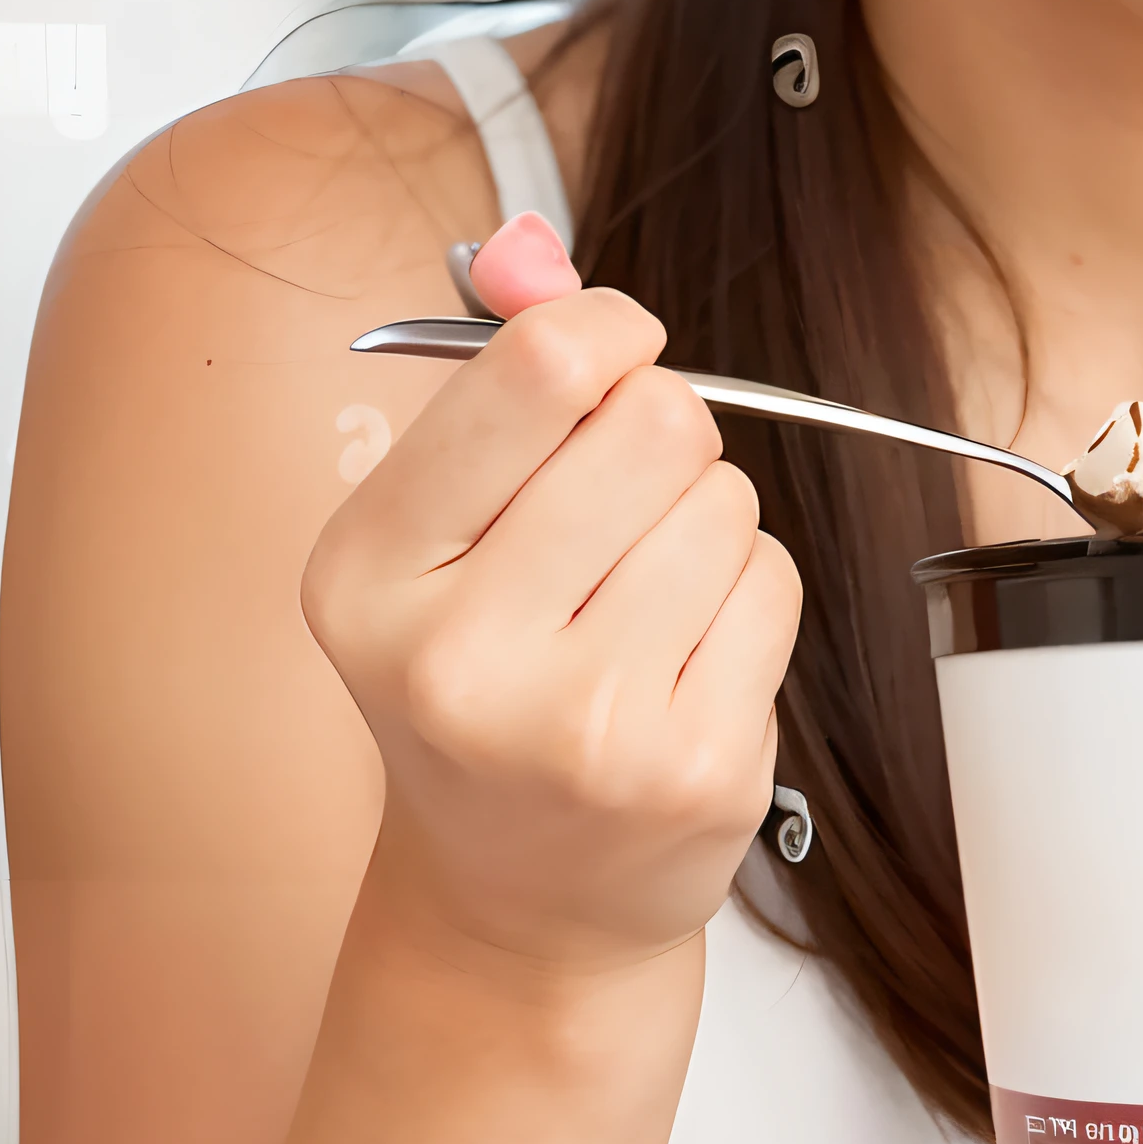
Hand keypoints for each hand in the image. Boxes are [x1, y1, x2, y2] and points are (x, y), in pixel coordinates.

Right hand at [302, 217, 801, 974]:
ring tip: (639, 604)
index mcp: (368, 572)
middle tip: (618, 511)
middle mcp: (458, 659)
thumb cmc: (489, 678)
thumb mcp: (444, 526)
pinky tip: (681, 661)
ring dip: (707, 527)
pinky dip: (747, 599)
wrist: (521, 897)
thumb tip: (534, 246)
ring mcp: (582, 728)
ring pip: (728, 503)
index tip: (612, 355)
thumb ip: (498, 369)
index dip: (611, 332)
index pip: (542, 368)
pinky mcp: (692, 768)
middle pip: (658, 423)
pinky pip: (774, 584)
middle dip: (663, 440)